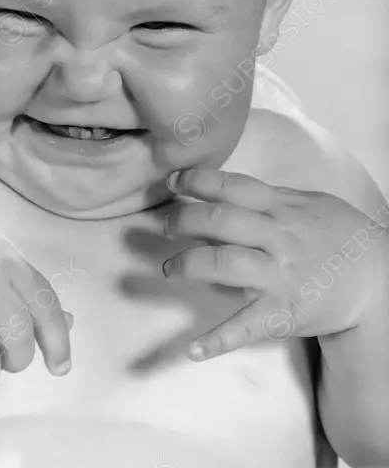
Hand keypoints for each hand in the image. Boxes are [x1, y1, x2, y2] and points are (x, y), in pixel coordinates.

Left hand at [162, 167, 388, 360]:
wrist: (379, 280)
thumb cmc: (339, 236)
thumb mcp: (309, 203)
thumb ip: (269, 196)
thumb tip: (223, 189)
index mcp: (281, 207)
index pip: (232, 187)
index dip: (197, 181)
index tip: (173, 181)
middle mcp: (277, 237)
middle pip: (220, 220)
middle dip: (184, 219)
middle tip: (163, 224)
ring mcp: (279, 275)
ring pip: (224, 263)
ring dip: (188, 264)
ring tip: (169, 268)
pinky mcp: (283, 312)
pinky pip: (247, 325)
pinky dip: (219, 339)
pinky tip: (193, 349)